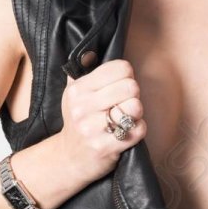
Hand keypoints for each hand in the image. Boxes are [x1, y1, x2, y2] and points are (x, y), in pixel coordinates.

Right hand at [58, 59, 146, 185]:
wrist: (69, 158)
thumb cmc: (79, 122)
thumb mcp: (74, 94)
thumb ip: (86, 72)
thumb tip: (96, 49)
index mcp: (78, 89)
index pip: (121, 68)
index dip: (127, 76)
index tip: (119, 87)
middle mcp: (82, 107)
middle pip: (131, 87)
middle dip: (133, 96)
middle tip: (124, 104)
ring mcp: (92, 129)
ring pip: (136, 107)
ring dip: (136, 114)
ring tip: (124, 118)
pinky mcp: (105, 147)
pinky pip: (138, 130)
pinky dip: (138, 130)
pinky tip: (126, 132)